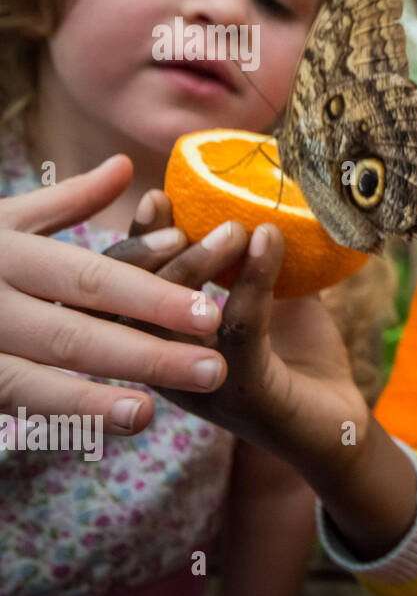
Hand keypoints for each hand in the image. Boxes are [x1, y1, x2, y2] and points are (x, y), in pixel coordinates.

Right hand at [0, 155, 238, 433]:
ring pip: (36, 379)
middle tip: (214, 368)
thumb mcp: (2, 220)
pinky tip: (103, 427)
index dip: (152, 296)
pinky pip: (12, 401)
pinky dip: (56, 416)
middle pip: (77, 332)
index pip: (93, 277)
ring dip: (95, 400)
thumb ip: (66, 201)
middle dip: (147, 353)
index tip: (211, 312)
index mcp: (9, 253)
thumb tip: (128, 168)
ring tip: (151, 414)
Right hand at [108, 192, 412, 557]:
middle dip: (155, 249)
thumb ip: (250, 258)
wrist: (342, 424)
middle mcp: (167, 367)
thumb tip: (252, 198)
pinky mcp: (243, 392)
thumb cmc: (298, 360)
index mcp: (162, 342)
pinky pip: (239, 327)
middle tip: (197, 214)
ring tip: (237, 227)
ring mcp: (200, 383)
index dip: (134, 243)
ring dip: (201, 263)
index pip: (123, 290)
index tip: (156, 196)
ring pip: (173, 317)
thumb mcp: (270, 298)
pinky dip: (254, 279)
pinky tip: (270, 243)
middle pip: (129, 303)